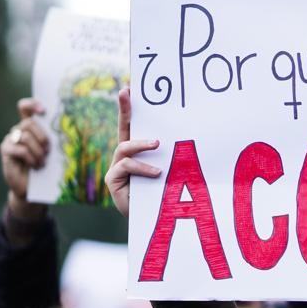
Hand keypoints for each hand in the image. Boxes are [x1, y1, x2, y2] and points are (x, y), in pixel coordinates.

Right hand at [0, 98, 49, 218]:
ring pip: (25, 136)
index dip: (32, 104)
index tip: (43, 110)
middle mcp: (18, 131)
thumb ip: (53, 138)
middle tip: (49, 150)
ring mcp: (10, 140)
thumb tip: (69, 127)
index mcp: (30, 127)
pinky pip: (19, 149)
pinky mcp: (6, 151)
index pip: (25, 107)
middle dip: (42, 136)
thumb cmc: (45, 168)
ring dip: (37, 150)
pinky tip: (36, 165)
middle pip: (28, 123)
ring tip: (43, 161)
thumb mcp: (52, 151)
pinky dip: (30, 157)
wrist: (31, 188)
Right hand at [105, 87, 160, 217]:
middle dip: (123, 107)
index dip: (129, 105)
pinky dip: (142, 168)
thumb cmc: (164, 194)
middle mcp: (124, 156)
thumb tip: (193, 133)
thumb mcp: (171, 170)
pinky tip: (157, 173)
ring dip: (141, 144)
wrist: (153, 221)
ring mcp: (116, 167)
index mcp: (138, 150)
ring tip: (158, 144)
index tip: (130, 86)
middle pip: (122, 127)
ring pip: (124, 147)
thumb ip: (172, 156)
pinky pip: (126, 166)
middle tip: (125, 91)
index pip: (133, 123)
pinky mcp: (113, 180)